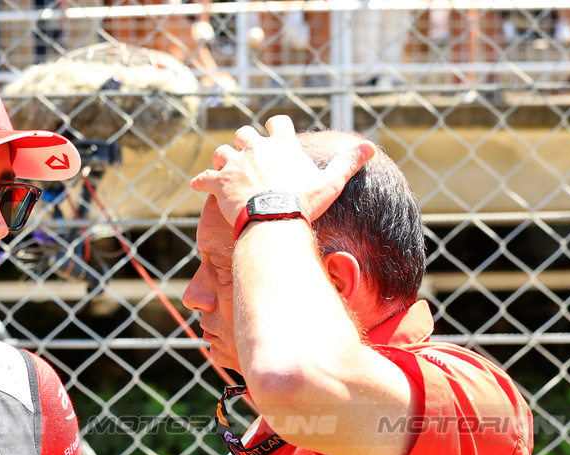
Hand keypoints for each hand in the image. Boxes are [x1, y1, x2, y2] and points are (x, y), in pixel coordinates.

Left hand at [189, 115, 375, 225]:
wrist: (274, 219)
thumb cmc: (303, 202)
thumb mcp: (331, 182)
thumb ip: (349, 162)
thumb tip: (370, 147)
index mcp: (281, 144)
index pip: (277, 122)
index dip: (275, 128)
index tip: (275, 135)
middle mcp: (255, 147)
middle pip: (243, 133)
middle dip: (244, 142)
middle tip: (247, 157)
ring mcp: (234, 163)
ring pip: (220, 151)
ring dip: (222, 160)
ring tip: (225, 171)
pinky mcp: (218, 182)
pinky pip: (203, 178)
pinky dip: (201, 182)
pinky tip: (199, 186)